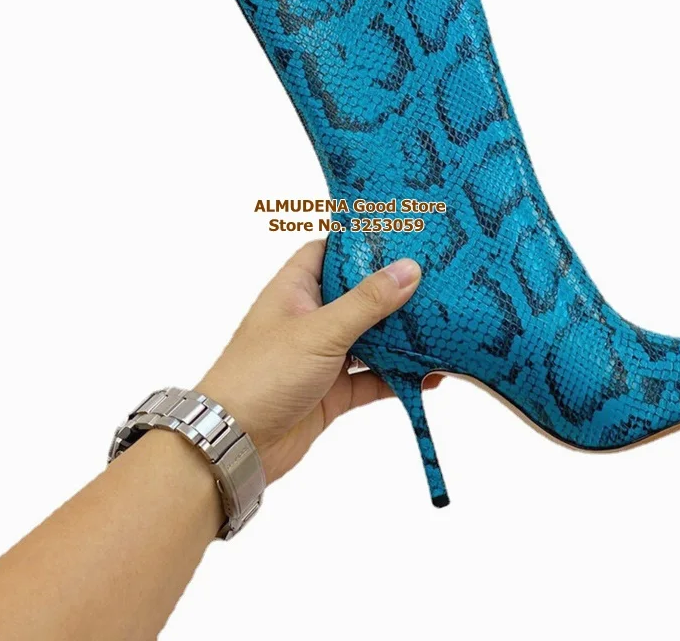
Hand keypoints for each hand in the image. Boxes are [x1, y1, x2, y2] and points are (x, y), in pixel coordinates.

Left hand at [197, 240, 430, 482]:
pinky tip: (431, 374)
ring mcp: (322, 356)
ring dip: (400, 335)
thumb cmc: (264, 374)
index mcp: (295, 289)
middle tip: (437, 276)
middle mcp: (309, 318)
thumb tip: (410, 268)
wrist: (235, 444)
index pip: (329, 252)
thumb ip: (367, 301)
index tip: (401, 235)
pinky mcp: (333, 391)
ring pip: (369, 337)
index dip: (360, 242)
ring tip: (443, 322)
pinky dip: (399, 376)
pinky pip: (372, 378)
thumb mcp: (321, 330)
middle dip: (392, 289)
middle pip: (357, 294)